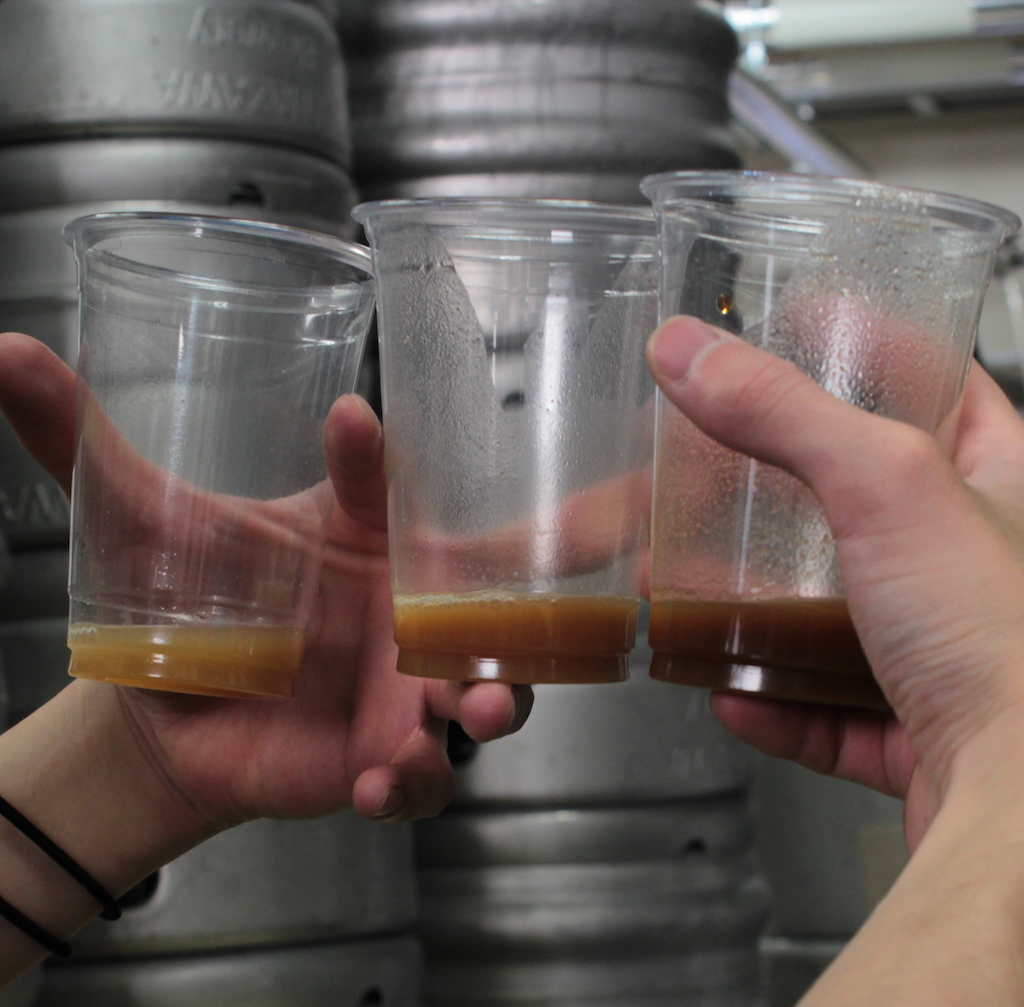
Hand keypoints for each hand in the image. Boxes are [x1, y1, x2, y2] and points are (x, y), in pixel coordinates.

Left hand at [0, 332, 532, 831]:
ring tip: (471, 718)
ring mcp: (402, 683)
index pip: (388, 483)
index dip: (378, 454)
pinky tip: (379, 785)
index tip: (348, 421)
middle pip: (479, 598)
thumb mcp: (135, 527)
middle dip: (504, 605)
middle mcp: (398, 605)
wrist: (164, 717)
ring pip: (479, 689)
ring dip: (492, 704)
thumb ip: (80, 444)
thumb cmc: (174, 606)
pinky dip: (415, 782)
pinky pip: (427, 773)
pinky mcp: (386, 754)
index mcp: (359, 533)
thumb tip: (5, 351)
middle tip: (490, 615)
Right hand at [647, 316, 1023, 849]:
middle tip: (711, 477)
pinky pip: (825, 704)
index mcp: (999, 481)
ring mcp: (945, 647)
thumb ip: (782, 412)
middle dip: (770, 498)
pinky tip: (730, 692)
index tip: (802, 331)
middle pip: (856, 505)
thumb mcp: (884, 486)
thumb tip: (692, 354)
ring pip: (831, 610)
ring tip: (688, 593)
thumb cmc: (1007, 645)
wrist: (1022, 804)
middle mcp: (974, 562)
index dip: (869, 349)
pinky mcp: (915, 725)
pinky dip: (772, 698)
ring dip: (752, 607)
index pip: (936, 385)